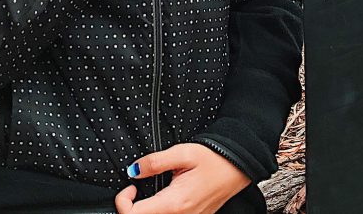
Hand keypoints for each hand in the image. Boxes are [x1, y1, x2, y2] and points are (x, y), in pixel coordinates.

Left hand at [114, 142, 251, 213]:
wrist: (239, 168)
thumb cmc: (214, 159)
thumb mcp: (182, 153)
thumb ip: (155, 162)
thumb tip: (133, 170)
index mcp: (175, 203)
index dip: (123, 201)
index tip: (130, 186)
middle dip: (132, 207)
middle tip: (136, 188)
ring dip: (145, 209)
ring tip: (149, 191)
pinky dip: (158, 210)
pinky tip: (162, 197)